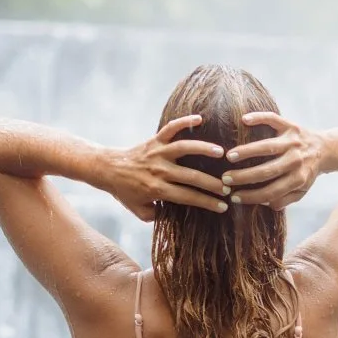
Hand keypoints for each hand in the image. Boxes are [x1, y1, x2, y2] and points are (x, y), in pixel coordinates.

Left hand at [104, 114, 228, 221]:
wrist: (108, 169)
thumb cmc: (125, 191)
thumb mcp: (139, 211)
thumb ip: (157, 217)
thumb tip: (176, 218)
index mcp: (157, 189)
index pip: (187, 197)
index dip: (207, 203)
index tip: (223, 207)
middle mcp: (159, 170)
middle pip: (191, 177)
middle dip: (213, 183)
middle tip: (230, 186)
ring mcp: (157, 153)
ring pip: (184, 149)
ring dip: (203, 149)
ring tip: (221, 153)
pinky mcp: (155, 140)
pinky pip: (170, 128)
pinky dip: (184, 122)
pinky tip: (199, 119)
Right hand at [222, 112, 322, 209]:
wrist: (326, 149)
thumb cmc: (307, 172)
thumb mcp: (301, 190)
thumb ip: (284, 199)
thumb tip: (264, 203)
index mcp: (298, 178)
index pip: (271, 191)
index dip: (251, 196)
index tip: (234, 197)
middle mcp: (296, 160)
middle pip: (266, 171)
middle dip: (243, 177)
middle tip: (225, 179)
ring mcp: (293, 141)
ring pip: (267, 146)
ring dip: (246, 151)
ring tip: (229, 156)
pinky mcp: (291, 125)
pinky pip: (274, 119)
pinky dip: (259, 118)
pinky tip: (244, 120)